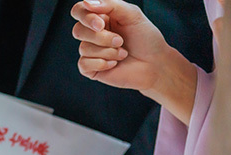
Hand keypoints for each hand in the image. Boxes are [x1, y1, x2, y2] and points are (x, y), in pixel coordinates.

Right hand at [71, 0, 197, 122]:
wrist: (154, 64)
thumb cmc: (145, 38)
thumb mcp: (132, 15)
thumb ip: (111, 5)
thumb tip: (86, 3)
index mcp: (101, 17)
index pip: (79, 11)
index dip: (86, 17)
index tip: (101, 24)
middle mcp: (93, 33)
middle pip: (78, 30)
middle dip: (101, 37)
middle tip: (120, 41)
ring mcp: (90, 51)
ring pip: (84, 48)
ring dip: (108, 52)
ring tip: (123, 53)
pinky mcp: (89, 68)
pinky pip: (84, 64)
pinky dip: (102, 63)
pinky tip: (115, 64)